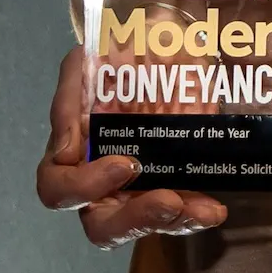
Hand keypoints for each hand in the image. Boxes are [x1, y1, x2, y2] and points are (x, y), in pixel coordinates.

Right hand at [35, 47, 227, 245]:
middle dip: (134, 218)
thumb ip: (71, 91)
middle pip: (101, 225)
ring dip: (172, 222)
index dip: (83, 186)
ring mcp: (135, 192)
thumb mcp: (88, 58)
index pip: (57, 187)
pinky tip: (214, 208)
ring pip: (144, 226)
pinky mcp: (171, 191)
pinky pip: (179, 216)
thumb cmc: (120, 56)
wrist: (167, 46)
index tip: (123, 163)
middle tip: (166, 200)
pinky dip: (196, 214)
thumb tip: (67, 150)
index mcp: (72, 154)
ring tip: (199, 209)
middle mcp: (99, 183)